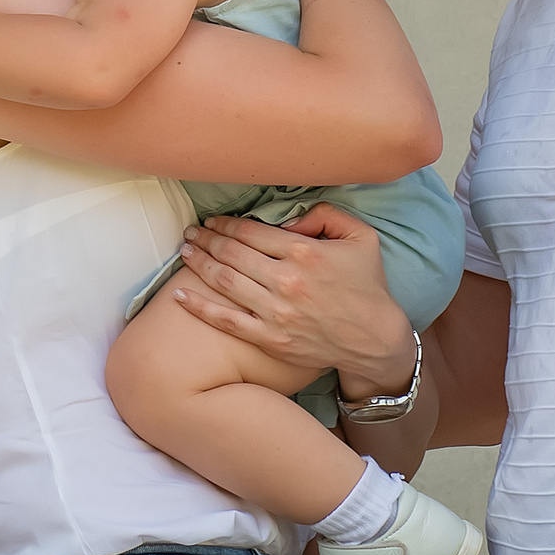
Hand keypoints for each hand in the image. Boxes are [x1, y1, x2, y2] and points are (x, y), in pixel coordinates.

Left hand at [169, 205, 412, 392]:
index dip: (226, 224)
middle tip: (190, 232)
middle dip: (207, 239)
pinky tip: (179, 296)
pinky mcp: (270, 339)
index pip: (252, 232)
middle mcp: (286, 281)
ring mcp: (276, 313)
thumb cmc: (368, 286)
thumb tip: (290, 218)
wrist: (375, 340)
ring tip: (185, 251)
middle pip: (233, 253)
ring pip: (225, 282)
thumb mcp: (361, 237)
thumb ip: (327, 214)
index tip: (213, 221)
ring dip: (199, 264)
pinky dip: (200, 307)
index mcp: (305, 253)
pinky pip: (227, 321)